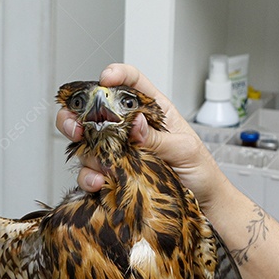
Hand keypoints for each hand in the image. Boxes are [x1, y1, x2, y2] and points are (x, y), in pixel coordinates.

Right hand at [56, 64, 227, 209]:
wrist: (203, 203)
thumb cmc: (200, 171)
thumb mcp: (185, 150)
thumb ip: (159, 137)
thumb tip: (135, 124)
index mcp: (152, 111)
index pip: (131, 82)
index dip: (116, 75)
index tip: (104, 79)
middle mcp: (129, 128)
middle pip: (94, 111)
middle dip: (77, 115)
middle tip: (76, 126)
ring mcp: (117, 151)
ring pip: (86, 143)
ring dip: (85, 153)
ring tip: (101, 165)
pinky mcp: (111, 175)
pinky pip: (89, 173)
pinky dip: (88, 177)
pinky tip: (99, 182)